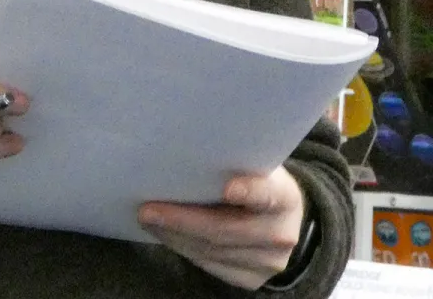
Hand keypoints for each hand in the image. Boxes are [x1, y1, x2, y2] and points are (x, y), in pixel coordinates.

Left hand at [138, 168, 305, 289]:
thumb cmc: (254, 180)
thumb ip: (230, 162)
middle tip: (147, 211)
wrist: (281, 217)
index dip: (250, 191)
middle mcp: (281, 233)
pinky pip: (211, 265)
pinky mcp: (253, 278)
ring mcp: (268, 261)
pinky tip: (165, 234)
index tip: (228, 188)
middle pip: (227, 230)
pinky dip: (184, 249)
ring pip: (213, 251)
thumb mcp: (253, 165)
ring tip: (147, 220)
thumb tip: (178, 154)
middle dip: (182, 221)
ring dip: (175, 236)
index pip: (268, 194)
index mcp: (285, 196)